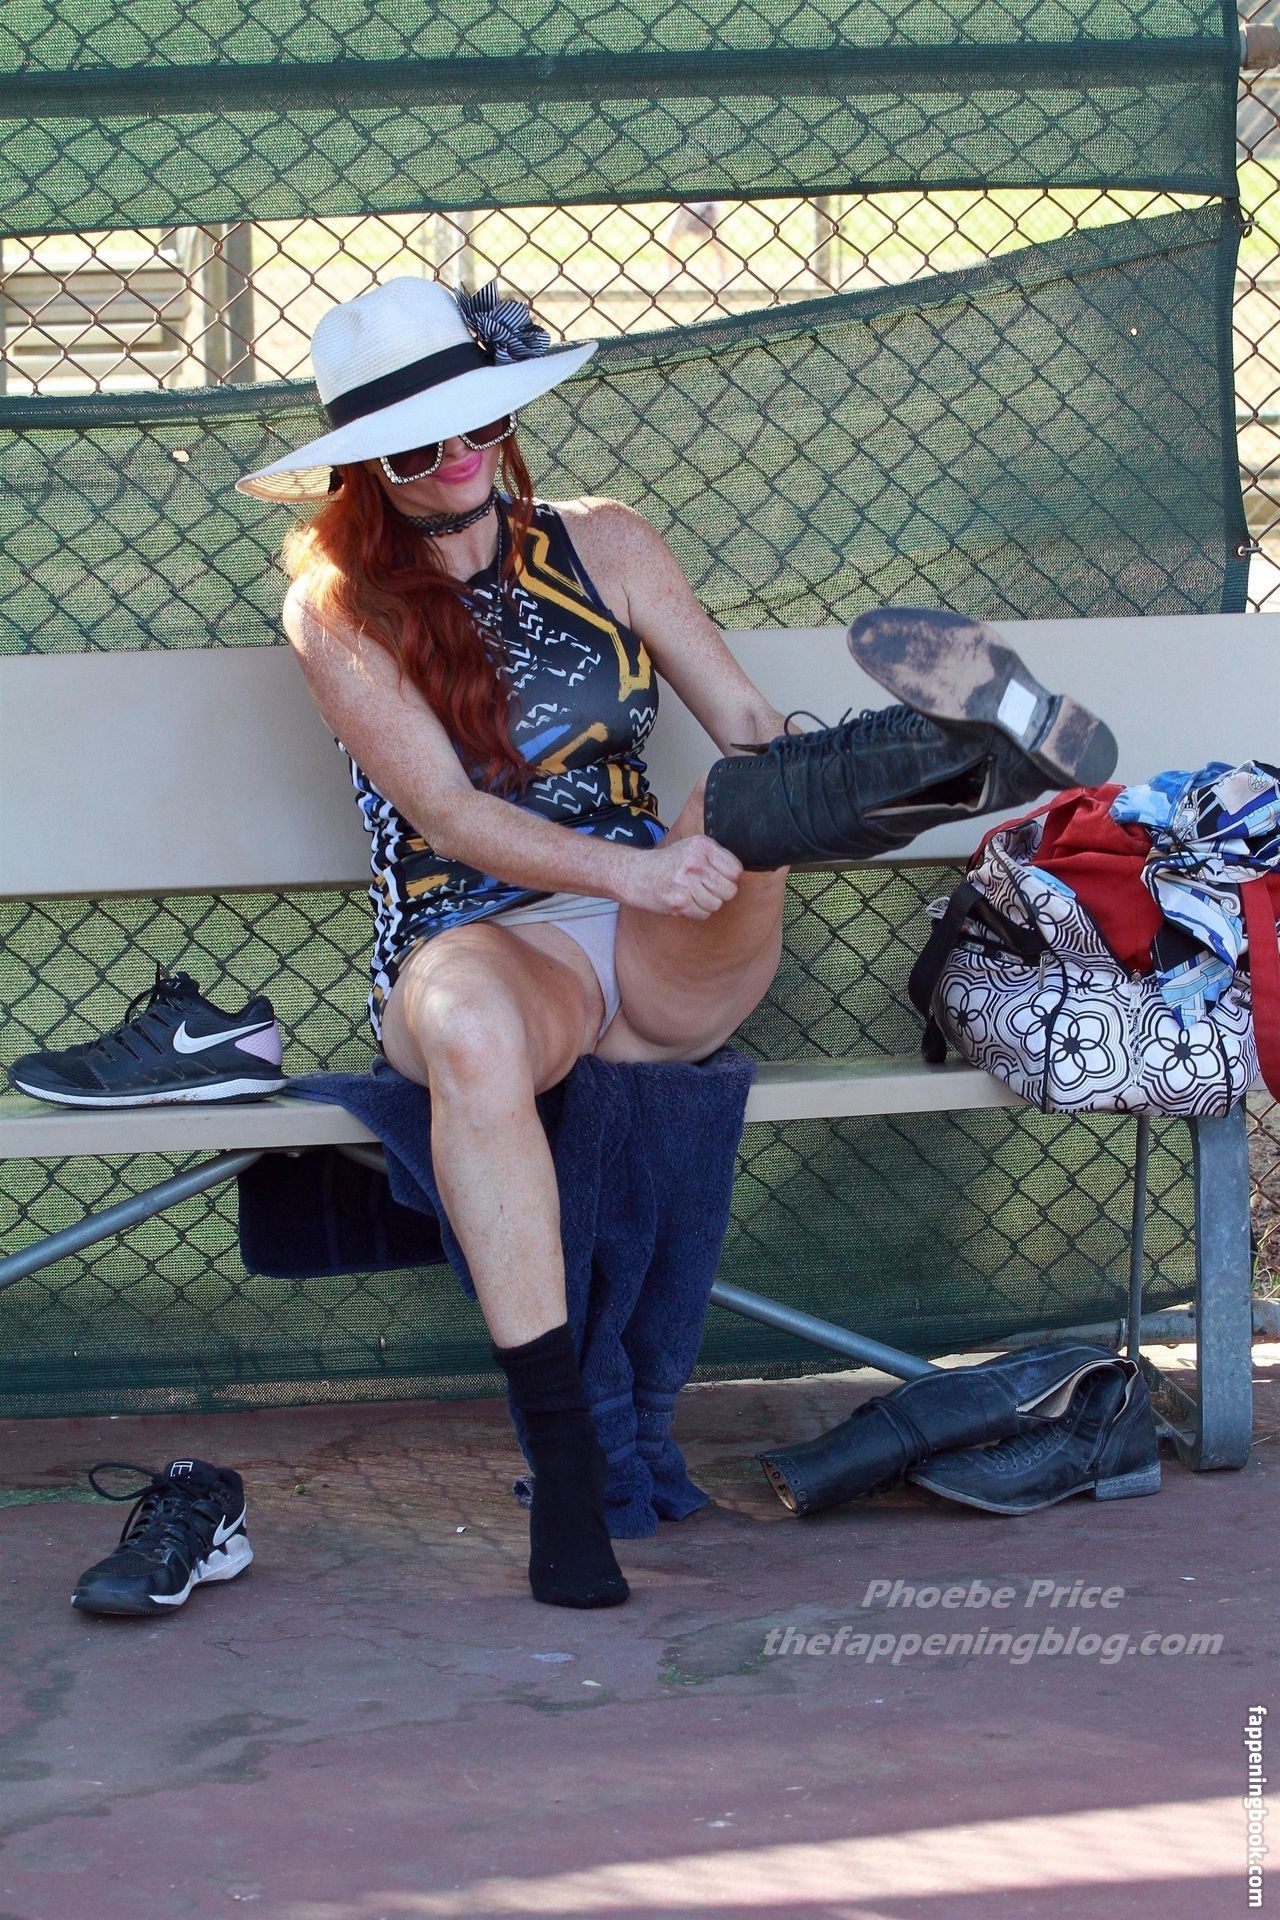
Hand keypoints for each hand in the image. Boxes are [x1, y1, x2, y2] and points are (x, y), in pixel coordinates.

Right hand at [625, 835, 742, 918]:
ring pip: (717, 904)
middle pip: (729, 890)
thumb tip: (739, 874)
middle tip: (706, 887)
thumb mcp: (691, 847)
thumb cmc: (668, 862)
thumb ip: (716, 856)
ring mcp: (687, 884)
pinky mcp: (680, 902)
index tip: (720, 876)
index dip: (730, 877)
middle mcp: (695, 863)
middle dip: (721, 892)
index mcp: (702, 846)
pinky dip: (697, 911)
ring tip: (694, 893)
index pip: (735, 870)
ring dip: (708, 903)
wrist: (636, 875)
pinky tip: (686, 900)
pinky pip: (704, 914)